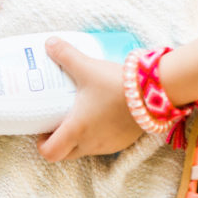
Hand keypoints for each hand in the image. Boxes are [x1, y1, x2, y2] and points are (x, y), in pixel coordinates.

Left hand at [38, 38, 142, 161]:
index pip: (50, 153)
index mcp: (76, 130)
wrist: (156, 91)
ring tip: (80, 115)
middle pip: (66, 154)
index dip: (42, 144)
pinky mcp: (123, 142)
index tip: (43, 130)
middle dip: (58, 142)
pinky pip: (104, 145)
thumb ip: (65, 54)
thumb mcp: (86, 67)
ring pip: (85, 150)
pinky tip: (101, 116)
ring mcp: (108, 145)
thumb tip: (49, 43)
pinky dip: (98, 135)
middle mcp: (91, 143)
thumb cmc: (116, 84)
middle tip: (58, 122)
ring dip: (78, 139)